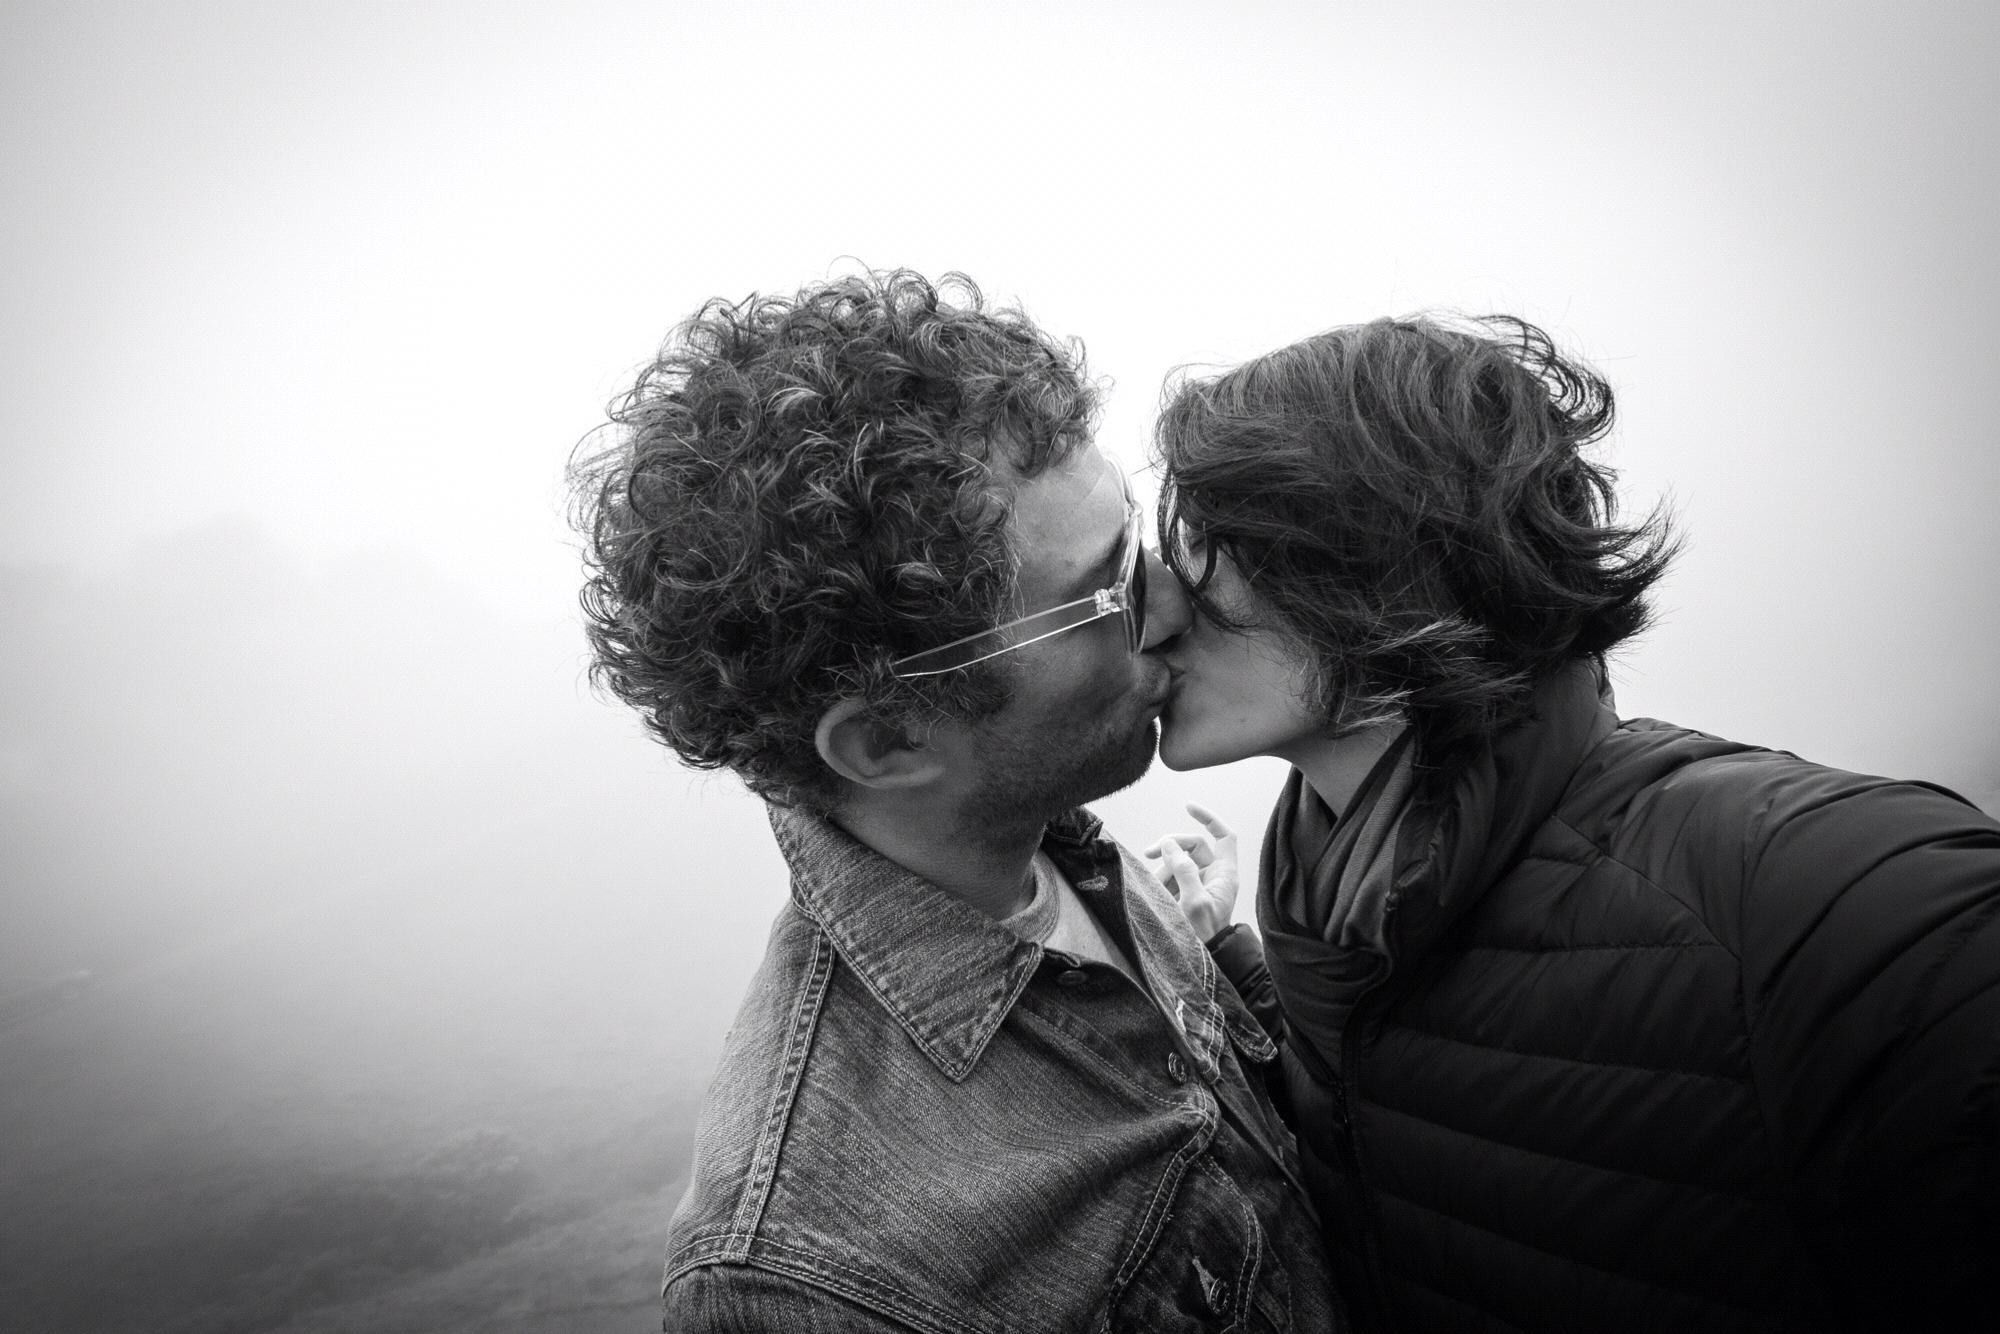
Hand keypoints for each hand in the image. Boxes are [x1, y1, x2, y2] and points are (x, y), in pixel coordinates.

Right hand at [1142, 802, 1239, 940]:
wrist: (1203, 959)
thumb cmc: (1204, 933)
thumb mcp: (1194, 901)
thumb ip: (1183, 869)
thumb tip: (1170, 845)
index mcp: (1225, 873)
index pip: (1223, 835)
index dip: (1208, 818)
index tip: (1188, 807)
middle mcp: (1214, 874)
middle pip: (1192, 845)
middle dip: (1170, 846)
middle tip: (1149, 852)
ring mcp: (1200, 883)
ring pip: (1177, 861)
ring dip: (1162, 869)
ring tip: (1155, 887)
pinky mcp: (1186, 892)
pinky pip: (1170, 876)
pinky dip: (1160, 880)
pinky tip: (1155, 892)